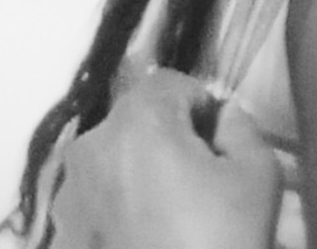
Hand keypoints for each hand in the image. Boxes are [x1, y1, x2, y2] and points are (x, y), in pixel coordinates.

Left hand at [50, 66, 281, 248]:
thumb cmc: (220, 244)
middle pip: (137, 123)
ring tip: (171, 223)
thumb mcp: (257, 175)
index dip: (202, 108)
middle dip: (168, 142)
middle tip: (201, 187)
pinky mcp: (59, 241)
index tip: (220, 147)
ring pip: (112, 165)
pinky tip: (146, 244)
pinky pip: (95, 208)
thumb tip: (220, 117)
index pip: (172, 84)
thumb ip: (241, 125)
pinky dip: (117, 217)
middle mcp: (90, 149)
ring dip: (139, 178)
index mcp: (136, 121)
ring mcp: (67, 199)